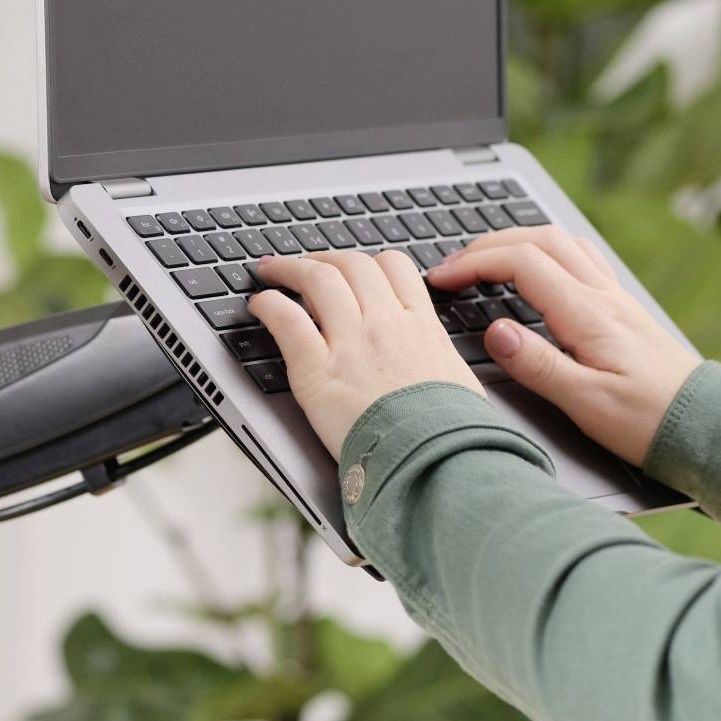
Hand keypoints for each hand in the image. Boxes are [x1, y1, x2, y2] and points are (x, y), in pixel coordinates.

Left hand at [250, 250, 482, 456]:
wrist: (436, 462)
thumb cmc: (450, 436)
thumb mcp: (461, 386)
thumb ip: (440, 363)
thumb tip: (441, 371)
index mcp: (422, 327)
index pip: (395, 268)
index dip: (367, 261)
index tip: (351, 267)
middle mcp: (386, 324)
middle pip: (352, 264)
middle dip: (324, 257)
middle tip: (305, 263)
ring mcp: (351, 343)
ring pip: (318, 279)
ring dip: (291, 268)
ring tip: (273, 272)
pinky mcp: (316, 370)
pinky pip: (286, 319)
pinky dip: (268, 305)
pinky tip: (260, 306)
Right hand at [425, 226, 699, 466]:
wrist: (707, 424)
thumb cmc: (649, 421)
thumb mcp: (586, 403)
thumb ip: (538, 366)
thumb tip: (495, 332)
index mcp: (588, 314)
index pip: (521, 263)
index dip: (473, 263)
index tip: (441, 278)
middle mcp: (603, 296)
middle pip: (539, 239)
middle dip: (487, 244)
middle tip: (451, 265)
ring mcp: (616, 298)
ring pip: (562, 242)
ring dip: (518, 239)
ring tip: (485, 259)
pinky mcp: (623, 309)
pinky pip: (582, 258)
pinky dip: (549, 251)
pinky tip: (539, 269)